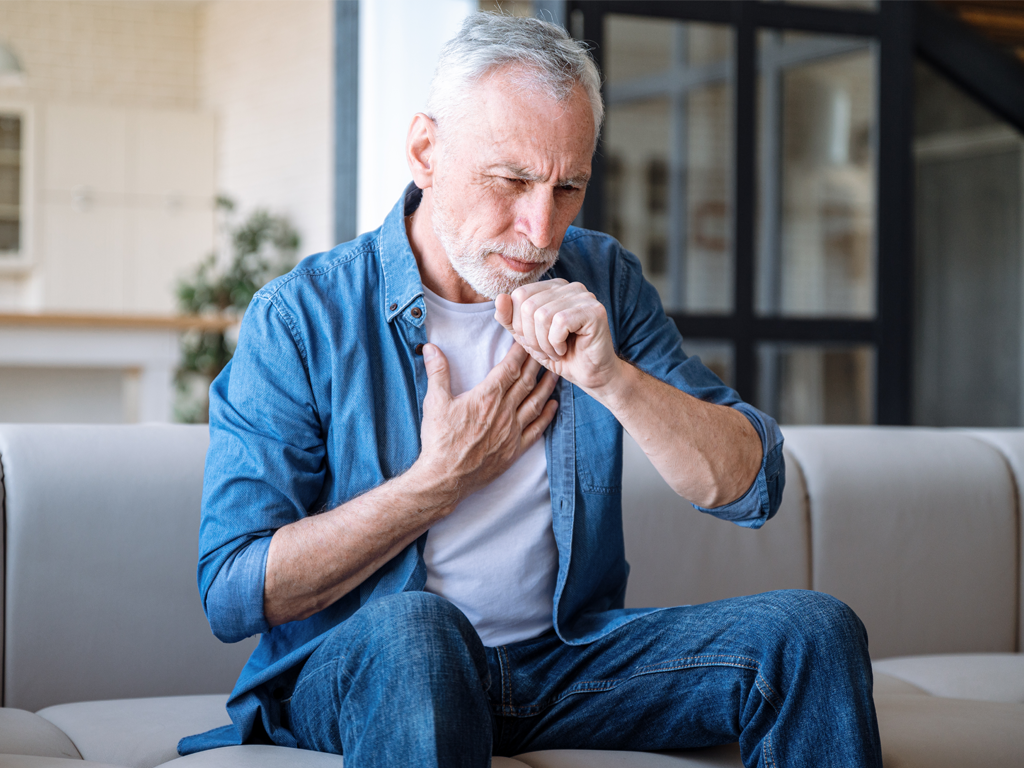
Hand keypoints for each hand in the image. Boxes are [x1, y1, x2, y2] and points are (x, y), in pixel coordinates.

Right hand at [415, 342, 558, 501]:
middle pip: (526, 382)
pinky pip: (537, 429)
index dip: (520, 352)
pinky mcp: (514, 450)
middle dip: (537, 363)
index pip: (509, 368)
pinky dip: (547, 416)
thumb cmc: (439, 440)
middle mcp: (504, 412)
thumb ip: (437, 372)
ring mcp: (512, 431)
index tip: (527, 340)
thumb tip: (431, 348)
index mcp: (486, 397)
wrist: (445, 478)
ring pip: (536, 403)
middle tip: (546, 349)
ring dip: (547, 386)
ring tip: (555, 372)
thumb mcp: (435, 402)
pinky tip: (554, 406)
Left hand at [494, 279, 621, 393]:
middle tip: (546, 350)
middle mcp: (568, 286)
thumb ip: (510, 319)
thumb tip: (499, 298)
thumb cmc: (561, 355)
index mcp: (552, 287)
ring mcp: (583, 296)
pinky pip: (560, 323)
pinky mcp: (594, 310)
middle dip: (531, 336)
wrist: (590, 375)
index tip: (534, 342)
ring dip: (544, 343)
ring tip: (556, 351)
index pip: (520, 294)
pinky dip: (556, 343)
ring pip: (543, 315)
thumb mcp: (527, 338)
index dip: (519, 324)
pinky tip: (565, 349)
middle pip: (529, 305)